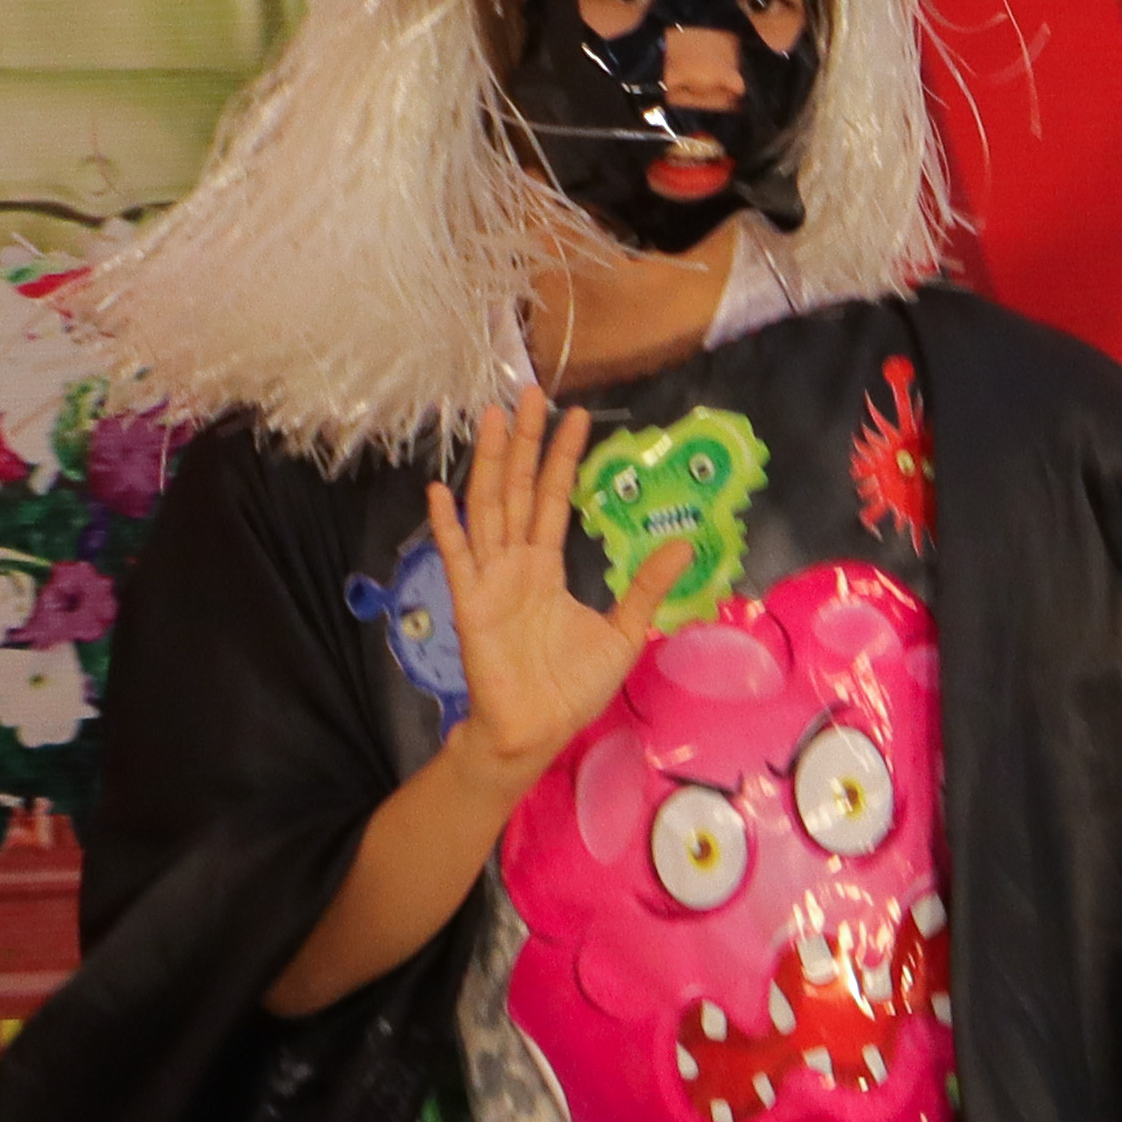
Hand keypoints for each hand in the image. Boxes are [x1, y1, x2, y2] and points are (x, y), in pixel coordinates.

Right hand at [431, 387, 668, 775]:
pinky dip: (446, 524)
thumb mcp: (623, 631)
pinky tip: (438, 490)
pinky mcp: (469, 602)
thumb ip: (645, 586)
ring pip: (488, 508)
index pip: (553, 499)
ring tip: (493, 417)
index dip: (562, 459)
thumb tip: (683, 542)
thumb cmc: (571, 687)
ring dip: (488, 463)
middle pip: (517, 489)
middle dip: (524, 442)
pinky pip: (455, 556)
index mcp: (545, 568)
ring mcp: (488, 579)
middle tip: (531, 392)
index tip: (577, 417)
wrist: (535, 730)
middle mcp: (514, 564)